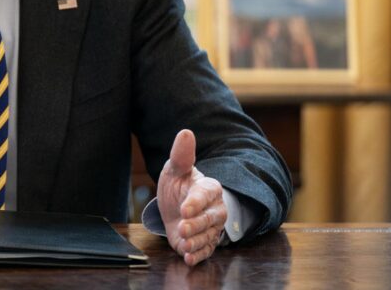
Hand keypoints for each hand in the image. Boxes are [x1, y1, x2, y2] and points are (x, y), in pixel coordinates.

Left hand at [157, 129, 226, 265]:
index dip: (195, 203)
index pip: (204, 195)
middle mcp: (214, 209)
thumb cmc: (179, 185)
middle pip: (210, 219)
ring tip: (185, 245)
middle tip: (183, 228)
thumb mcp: (175, 169)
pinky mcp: (205, 243)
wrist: (178, 205)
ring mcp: (211, 228)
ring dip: (196, 242)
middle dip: (197, 225)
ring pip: (208, 237)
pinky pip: (206, 250)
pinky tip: (188, 257)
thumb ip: (181, 155)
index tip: (184, 209)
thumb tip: (185, 132)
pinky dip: (197, 255)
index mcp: (208, 188)